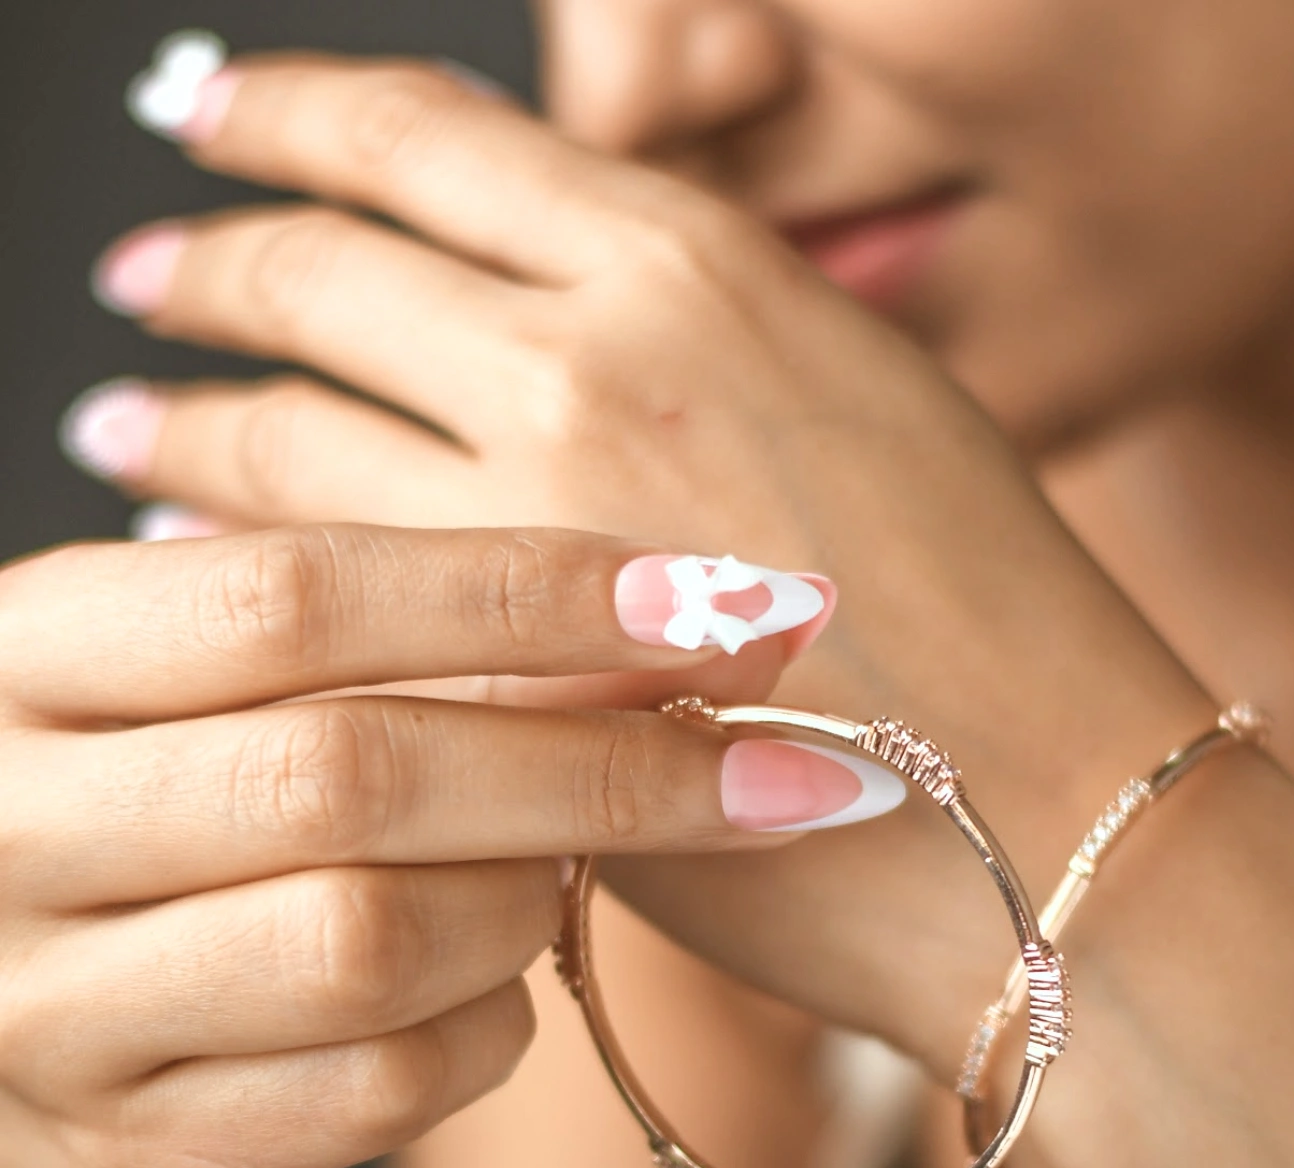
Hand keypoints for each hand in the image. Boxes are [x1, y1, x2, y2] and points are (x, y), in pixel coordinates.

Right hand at [0, 521, 863, 1167]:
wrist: (91, 1063)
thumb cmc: (227, 828)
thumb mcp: (290, 701)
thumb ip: (454, 654)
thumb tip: (720, 611)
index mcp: (37, 651)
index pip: (297, 591)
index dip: (529, 591)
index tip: (727, 599)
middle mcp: (9, 822)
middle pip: (354, 774)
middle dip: (606, 768)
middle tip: (788, 768)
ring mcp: (52, 1007)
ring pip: (374, 942)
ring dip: (528, 907)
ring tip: (560, 881)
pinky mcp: (135, 1152)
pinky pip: (383, 1086)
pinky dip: (490, 1029)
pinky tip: (492, 990)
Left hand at [73, 51, 1212, 1074]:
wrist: (1051, 817)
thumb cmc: (991, 617)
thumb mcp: (858, 397)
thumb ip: (692, 335)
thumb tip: (530, 310)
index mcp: (697, 267)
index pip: (425, 135)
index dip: (292, 115)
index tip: (217, 122)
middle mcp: (598, 364)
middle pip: (316, 271)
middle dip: (202, 267)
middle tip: (140, 283)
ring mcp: (537, 534)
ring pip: (278, 438)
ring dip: (183, 428)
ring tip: (133, 437)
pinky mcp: (503, 696)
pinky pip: (314, 604)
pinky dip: (244, 575)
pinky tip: (216, 578)